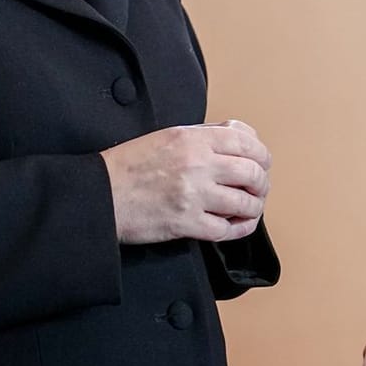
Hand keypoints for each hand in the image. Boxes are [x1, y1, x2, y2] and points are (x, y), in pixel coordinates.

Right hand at [102, 120, 270, 244]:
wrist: (102, 194)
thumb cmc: (130, 166)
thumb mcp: (167, 135)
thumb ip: (204, 136)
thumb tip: (238, 136)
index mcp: (193, 138)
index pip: (246, 142)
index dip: (262, 155)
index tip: (262, 164)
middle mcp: (198, 164)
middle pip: (252, 173)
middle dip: (262, 184)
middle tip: (258, 189)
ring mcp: (193, 195)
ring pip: (245, 203)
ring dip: (253, 208)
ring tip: (249, 209)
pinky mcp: (186, 223)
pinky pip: (227, 229)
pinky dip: (238, 229)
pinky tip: (235, 225)